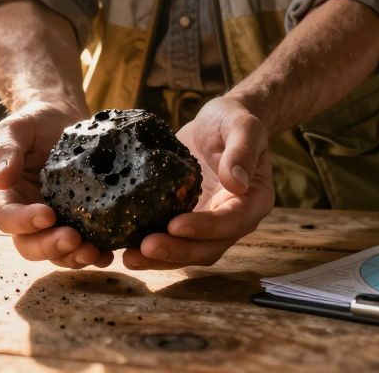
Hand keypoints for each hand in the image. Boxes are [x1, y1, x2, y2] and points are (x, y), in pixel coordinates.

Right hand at [0, 101, 113, 268]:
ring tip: (94, 251)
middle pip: (30, 245)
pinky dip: (94, 254)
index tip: (46, 214)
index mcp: (5, 195)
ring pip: (56, 252)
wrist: (63, 117)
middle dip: (50, 246)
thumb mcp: (16, 128)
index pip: (6, 217)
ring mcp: (53, 222)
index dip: (23, 222)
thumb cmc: (35, 121)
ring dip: (73, 257)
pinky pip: (82, 246)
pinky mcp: (77, 221)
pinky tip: (108, 252)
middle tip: (73, 239)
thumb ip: (6, 150)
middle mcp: (26, 214)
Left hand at [123, 96, 273, 268]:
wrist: (217, 121)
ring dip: (161, 258)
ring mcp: (209, 223)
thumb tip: (237, 182)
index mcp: (254, 201)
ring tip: (129, 256)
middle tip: (145, 247)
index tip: (176, 225)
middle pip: (208, 247)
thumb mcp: (242, 125)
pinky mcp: (186, 219)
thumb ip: (242, 150)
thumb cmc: (232, 120)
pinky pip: (171, 239)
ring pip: (188, 251)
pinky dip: (151, 247)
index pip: (231, 222)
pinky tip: (124, 247)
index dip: (204, 228)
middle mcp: (233, 220)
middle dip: (177, 251)